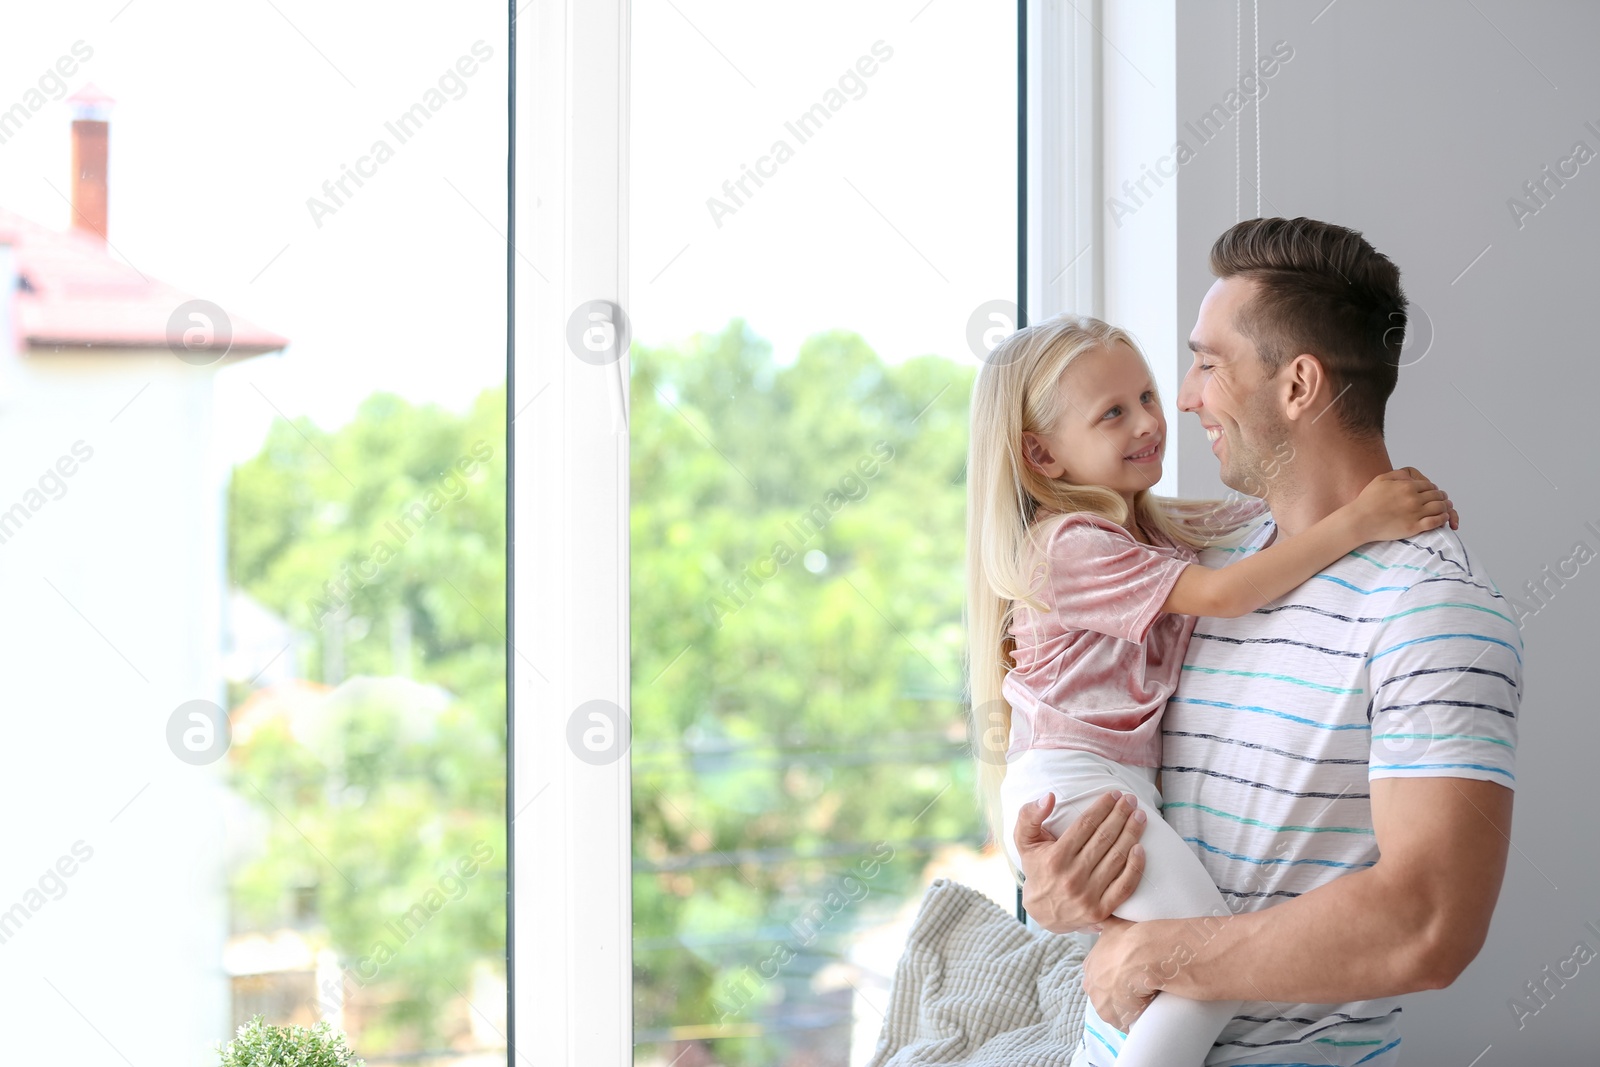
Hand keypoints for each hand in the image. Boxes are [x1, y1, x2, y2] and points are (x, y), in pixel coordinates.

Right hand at [1014, 790, 1146, 934]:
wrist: (1042, 911)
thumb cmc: (1037, 868)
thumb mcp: (1024, 841)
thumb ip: (1029, 816)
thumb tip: (1048, 797)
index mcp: (1055, 858)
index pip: (1085, 826)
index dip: (1102, 807)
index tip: (1114, 794)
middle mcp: (1072, 877)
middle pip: (1104, 839)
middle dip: (1121, 815)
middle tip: (1131, 800)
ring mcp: (1087, 896)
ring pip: (1116, 859)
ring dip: (1132, 834)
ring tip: (1140, 817)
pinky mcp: (1100, 911)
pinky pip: (1124, 886)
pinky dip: (1135, 867)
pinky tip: (1140, 848)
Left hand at [1082, 916, 1159, 1032]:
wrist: (1143, 956)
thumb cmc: (1132, 938)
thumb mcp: (1114, 925)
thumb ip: (1105, 924)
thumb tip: (1101, 917)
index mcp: (1090, 964)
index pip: (1098, 976)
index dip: (1112, 977)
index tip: (1126, 976)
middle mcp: (1090, 985)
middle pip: (1103, 994)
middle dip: (1117, 993)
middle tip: (1136, 989)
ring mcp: (1100, 1002)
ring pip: (1113, 1009)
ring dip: (1126, 1008)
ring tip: (1144, 1000)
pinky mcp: (1114, 1017)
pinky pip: (1124, 1023)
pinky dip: (1134, 1019)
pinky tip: (1145, 1011)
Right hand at [1349, 467, 1456, 541]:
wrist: (1360, 521)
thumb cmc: (1367, 501)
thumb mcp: (1381, 479)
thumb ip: (1398, 474)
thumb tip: (1411, 476)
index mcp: (1407, 486)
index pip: (1429, 485)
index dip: (1434, 489)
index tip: (1434, 492)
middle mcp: (1413, 499)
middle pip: (1437, 496)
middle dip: (1441, 497)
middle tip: (1442, 500)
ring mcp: (1415, 513)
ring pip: (1439, 508)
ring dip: (1445, 507)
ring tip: (1445, 508)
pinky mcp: (1414, 527)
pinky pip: (1436, 522)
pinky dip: (1443, 519)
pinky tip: (1443, 518)